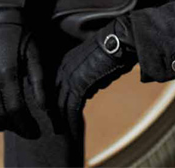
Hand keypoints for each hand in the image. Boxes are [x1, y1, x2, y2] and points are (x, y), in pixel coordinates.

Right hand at [0, 20, 46, 138]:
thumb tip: (45, 107)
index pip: (15, 110)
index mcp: (7, 74)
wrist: (2, 20)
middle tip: (29, 131)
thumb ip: (39, 82)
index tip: (36, 132)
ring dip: (2, 123)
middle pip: (1, 114)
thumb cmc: (24, 36)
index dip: (25, 124)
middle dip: (16, 126)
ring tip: (16, 126)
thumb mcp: (36, 56)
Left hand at [55, 16, 136, 136]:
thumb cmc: (114, 50)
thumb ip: (89, 77)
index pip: (55, 86)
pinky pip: (72, 108)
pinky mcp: (78, 85)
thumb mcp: (96, 64)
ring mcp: (69, 76)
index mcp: (66, 61)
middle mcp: (63, 68)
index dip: (56, 100)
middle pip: (54, 96)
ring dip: (62, 121)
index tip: (57, 113)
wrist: (121, 40)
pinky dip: (72, 122)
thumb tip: (89, 92)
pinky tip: (73, 132)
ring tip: (63, 133)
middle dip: (55, 113)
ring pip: (60, 105)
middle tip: (57, 127)